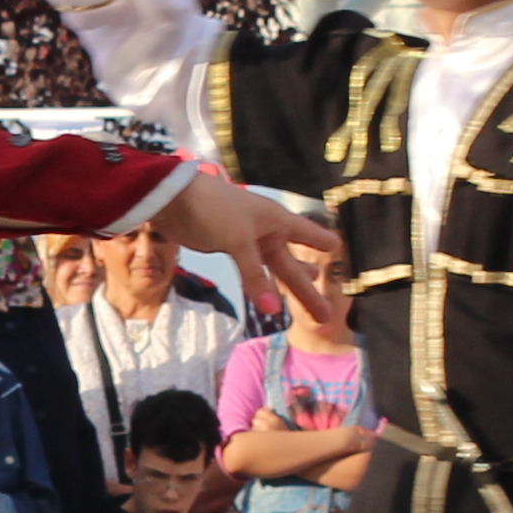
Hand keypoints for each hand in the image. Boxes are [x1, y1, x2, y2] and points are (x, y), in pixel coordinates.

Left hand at [151, 167, 343, 327]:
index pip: (307, 233)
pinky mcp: (229, 248)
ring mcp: (248, 241)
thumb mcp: (239, 242)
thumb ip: (255, 277)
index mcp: (276, 220)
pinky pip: (252, 271)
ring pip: (273, 270)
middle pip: (291, 266)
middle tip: (325, 315)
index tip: (338, 250)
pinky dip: (260, 283)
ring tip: (307, 300)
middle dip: (308, 290)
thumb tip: (271, 311)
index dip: (322, 242)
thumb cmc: (214, 209)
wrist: (174, 198)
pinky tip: (266, 295)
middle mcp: (267, 231)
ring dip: (287, 287)